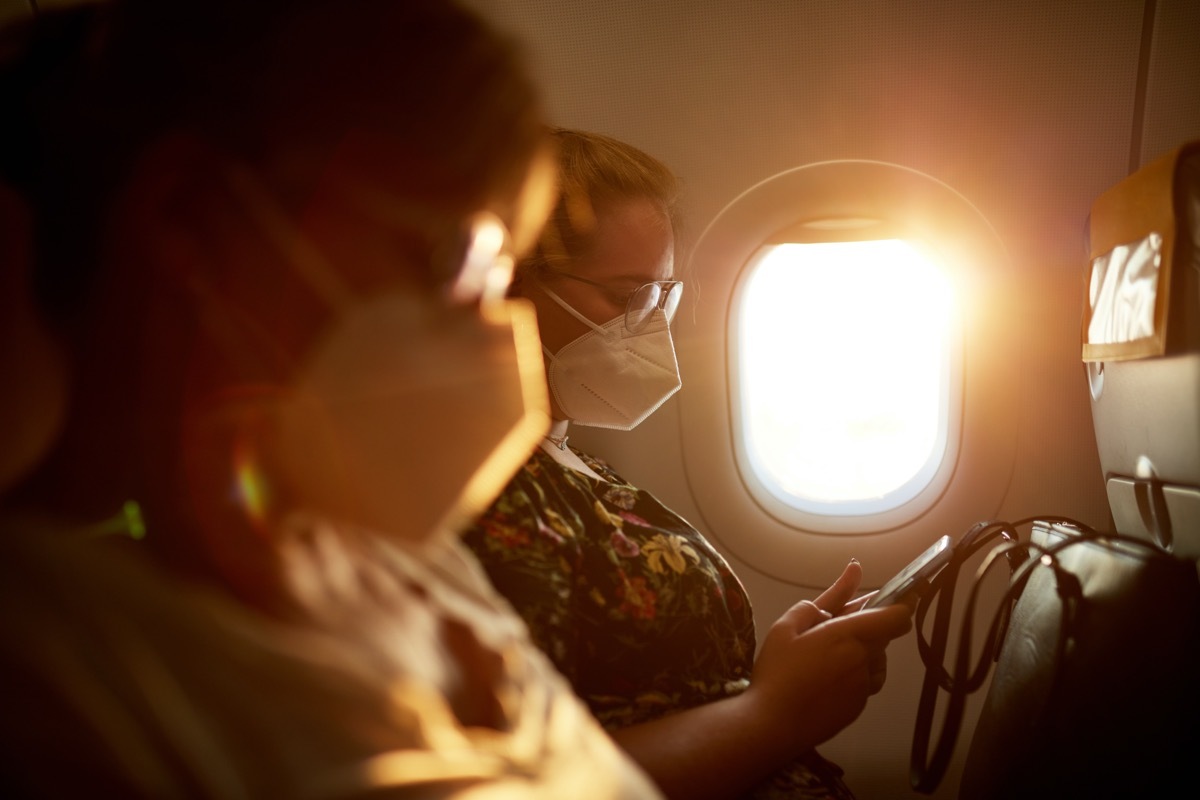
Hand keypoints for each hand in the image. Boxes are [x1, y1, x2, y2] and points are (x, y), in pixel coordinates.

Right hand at [746, 561, 912, 752]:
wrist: (772, 724)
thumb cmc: (776, 672)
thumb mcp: (786, 627)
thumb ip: (819, 602)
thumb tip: (851, 576)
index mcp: (847, 636)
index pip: (894, 618)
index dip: (903, 606)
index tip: (903, 596)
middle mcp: (863, 660)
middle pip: (884, 637)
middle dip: (869, 627)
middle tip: (837, 628)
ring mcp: (863, 686)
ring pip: (877, 660)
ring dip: (865, 652)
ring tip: (829, 656)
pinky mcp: (859, 707)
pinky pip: (867, 682)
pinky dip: (856, 674)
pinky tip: (828, 679)